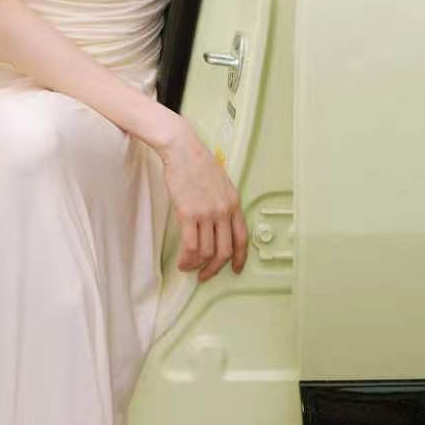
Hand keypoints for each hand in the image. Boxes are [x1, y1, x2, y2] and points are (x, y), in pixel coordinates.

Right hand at [155, 115, 247, 281]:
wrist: (182, 148)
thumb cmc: (197, 162)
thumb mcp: (221, 182)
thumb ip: (223, 203)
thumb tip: (219, 225)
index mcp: (234, 203)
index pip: (242, 238)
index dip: (240, 258)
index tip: (236, 269)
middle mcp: (223, 211)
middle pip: (224, 251)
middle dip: (215, 269)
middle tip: (206, 276)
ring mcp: (206, 213)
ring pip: (206, 252)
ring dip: (197, 266)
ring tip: (189, 268)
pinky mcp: (188, 213)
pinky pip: (191, 246)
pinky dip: (187, 259)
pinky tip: (182, 262)